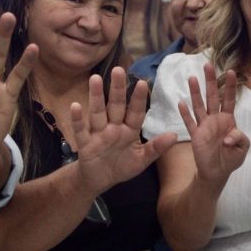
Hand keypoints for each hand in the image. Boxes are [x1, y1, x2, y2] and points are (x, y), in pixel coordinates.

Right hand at [69, 68, 176, 195]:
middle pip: (116, 106)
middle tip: (118, 69)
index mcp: (129, 130)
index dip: (138, 99)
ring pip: (98, 113)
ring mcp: (98, 134)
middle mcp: (113, 128)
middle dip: (118, 89)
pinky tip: (75, 106)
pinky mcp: (85, 144)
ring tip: (95, 79)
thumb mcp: (141, 160)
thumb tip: (174, 135)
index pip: (135, 112)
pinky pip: (81, 130)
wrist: (100, 180)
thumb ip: (156, 148)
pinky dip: (78, 119)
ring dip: (96, 97)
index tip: (143, 82)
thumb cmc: (121, 166)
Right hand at [178, 63, 248, 184]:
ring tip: (192, 78)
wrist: (217, 173)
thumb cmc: (231, 158)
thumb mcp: (242, 149)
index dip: (230, 86)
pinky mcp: (195, 135)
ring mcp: (204, 126)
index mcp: (228, 120)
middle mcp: (215, 119)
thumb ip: (239, 139)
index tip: (231, 71)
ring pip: (199, 106)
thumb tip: (227, 137)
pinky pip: (190, 123)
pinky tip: (181, 103)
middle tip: (207, 65)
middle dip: (210, 81)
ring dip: (196, 93)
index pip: (229, 99)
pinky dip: (185, 114)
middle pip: (212, 96)